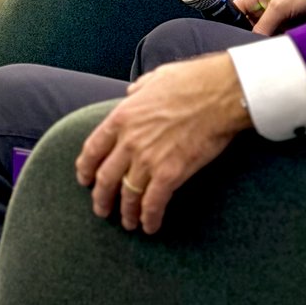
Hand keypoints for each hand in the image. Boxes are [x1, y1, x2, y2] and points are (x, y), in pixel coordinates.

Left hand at [74, 53, 251, 234]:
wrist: (220, 94)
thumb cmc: (193, 81)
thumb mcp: (156, 78)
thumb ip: (138, 89)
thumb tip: (132, 92)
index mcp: (123, 117)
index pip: (93, 148)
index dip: (86, 167)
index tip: (85, 179)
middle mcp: (129, 141)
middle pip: (105, 178)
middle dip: (101, 198)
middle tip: (102, 209)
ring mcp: (147, 159)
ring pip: (128, 195)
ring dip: (126, 213)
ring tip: (128, 223)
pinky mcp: (169, 174)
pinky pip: (152, 203)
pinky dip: (149, 218)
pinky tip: (150, 226)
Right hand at [233, 0, 305, 35]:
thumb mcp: (279, 7)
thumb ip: (263, 25)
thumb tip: (251, 40)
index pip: (235, 12)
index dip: (232, 25)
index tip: (236, 37)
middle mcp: (264, 4)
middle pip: (250, 25)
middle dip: (254, 34)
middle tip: (260, 40)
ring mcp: (276, 13)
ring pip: (265, 31)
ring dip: (270, 36)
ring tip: (276, 38)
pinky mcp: (288, 21)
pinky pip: (279, 34)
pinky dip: (281, 37)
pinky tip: (285, 39)